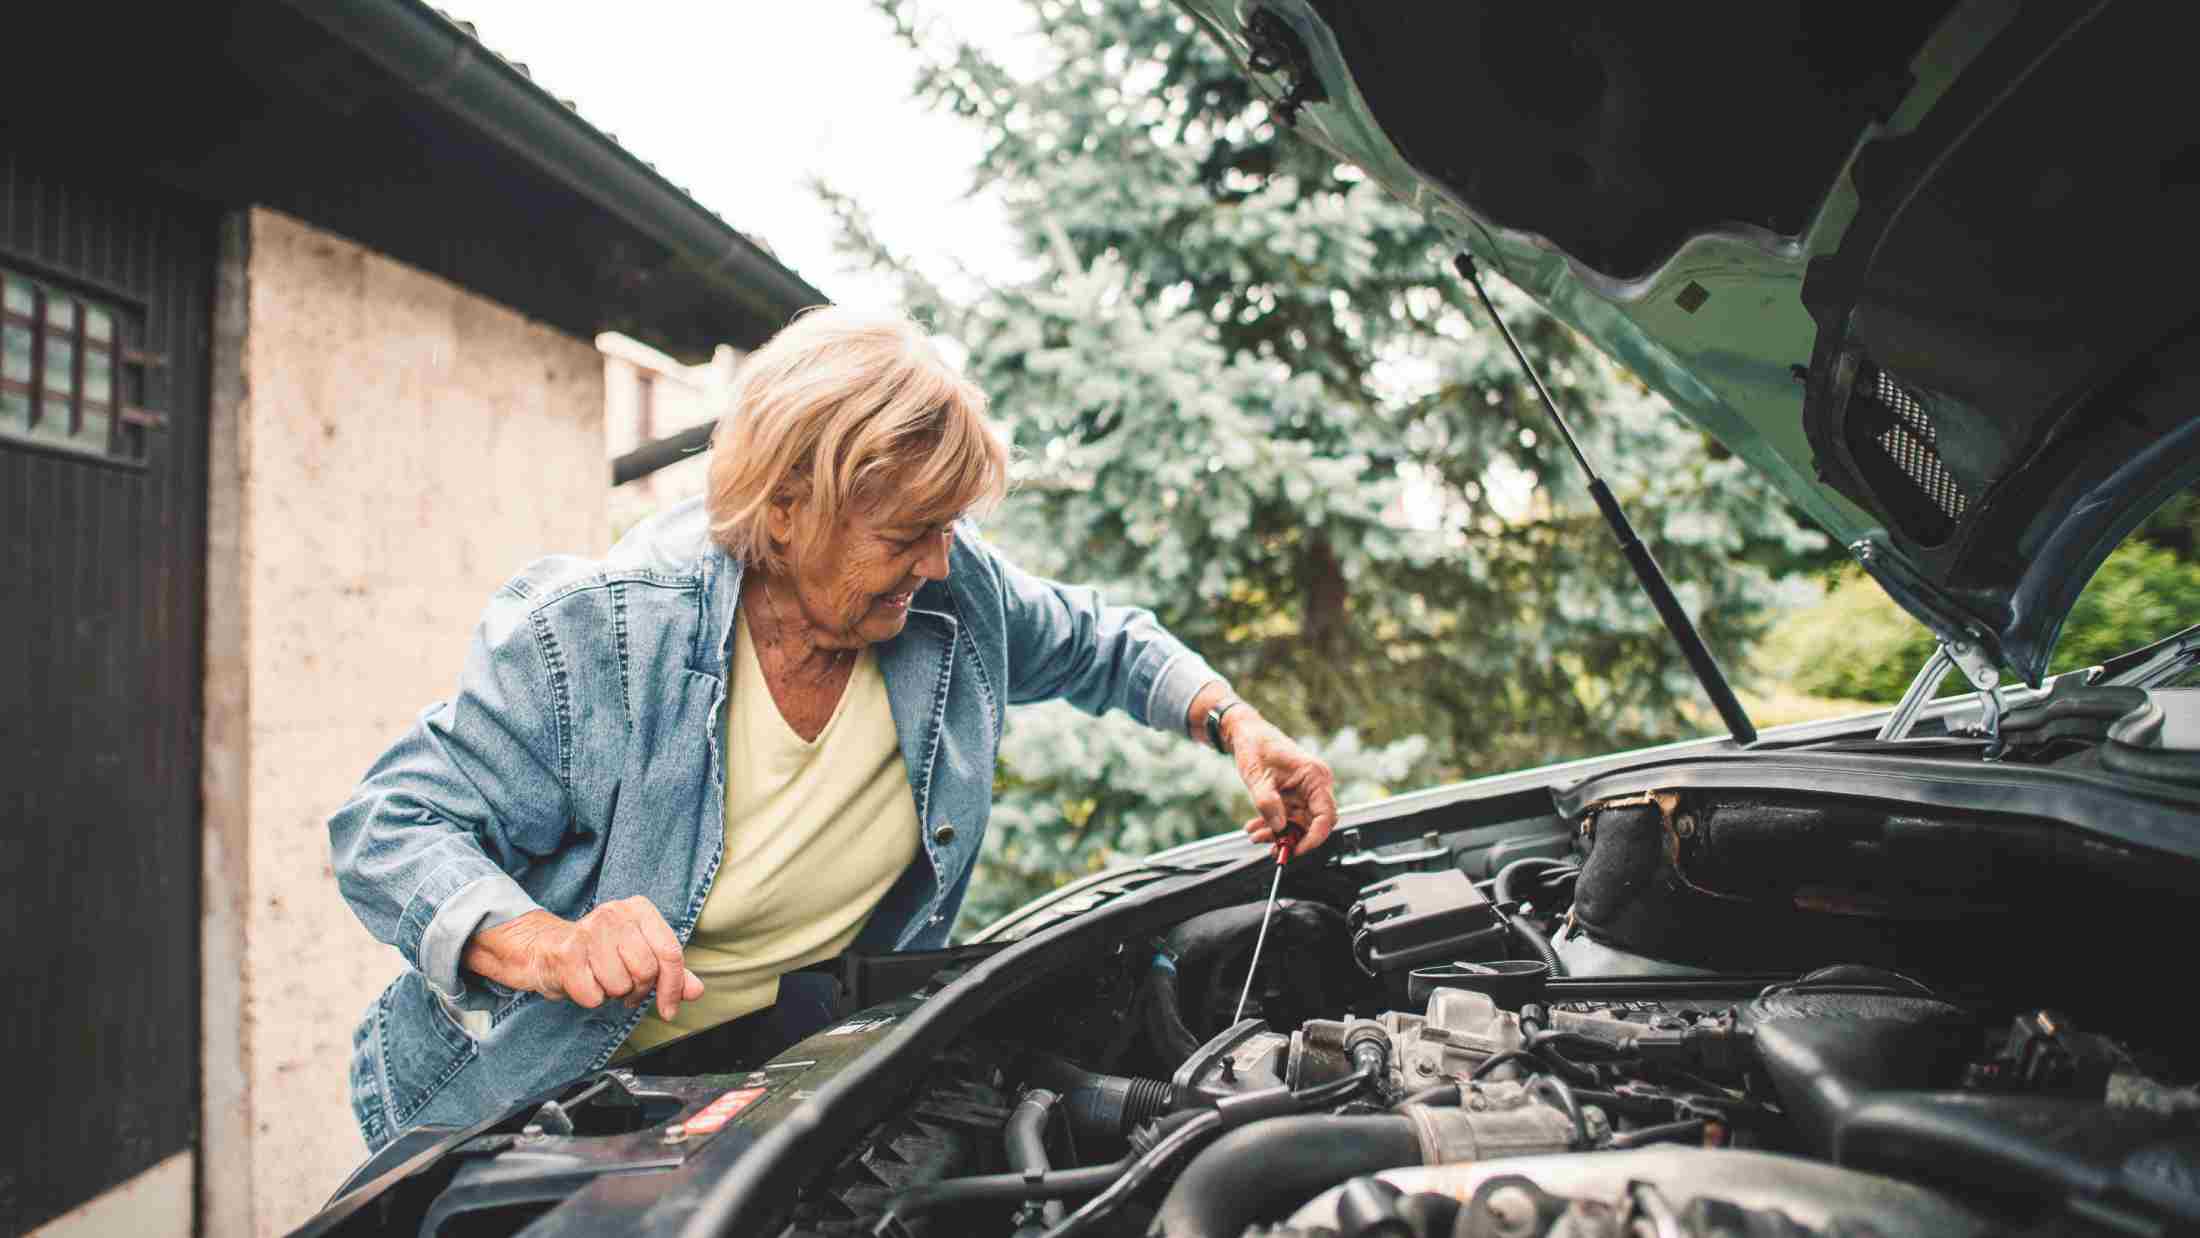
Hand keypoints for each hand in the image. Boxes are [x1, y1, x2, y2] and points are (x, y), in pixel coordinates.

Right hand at [462, 897, 704, 1020]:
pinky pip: (594, 995)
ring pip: (620, 985)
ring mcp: (590, 931)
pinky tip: (582, 981)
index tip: (668, 1009)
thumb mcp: (637, 955)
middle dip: (636, 989)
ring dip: (611, 992)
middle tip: (622, 985)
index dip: (673, 987)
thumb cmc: (596, 953)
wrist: (543, 949)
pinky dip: (590, 998)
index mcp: (639, 909)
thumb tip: (696, 990)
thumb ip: (669, 972)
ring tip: (599, 977)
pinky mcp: (567, 953)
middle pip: (646, 971)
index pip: (671, 953)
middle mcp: (616, 914)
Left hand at [1223, 708, 1339, 862]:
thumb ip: (1266, 802)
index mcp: (1315, 776)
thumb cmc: (1255, 745)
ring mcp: (1306, 792)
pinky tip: (1256, 828)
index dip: (1314, 838)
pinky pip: (1289, 818)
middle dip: (1292, 839)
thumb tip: (1278, 826)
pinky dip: (1273, 826)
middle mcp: (1315, 785)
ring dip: (1278, 834)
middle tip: (1271, 848)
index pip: (1326, 815)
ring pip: (1299, 824)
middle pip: (1313, 824)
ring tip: (1255, 836)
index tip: (1296, 850)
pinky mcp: (1295, 796)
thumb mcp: (1256, 775)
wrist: (1247, 734)